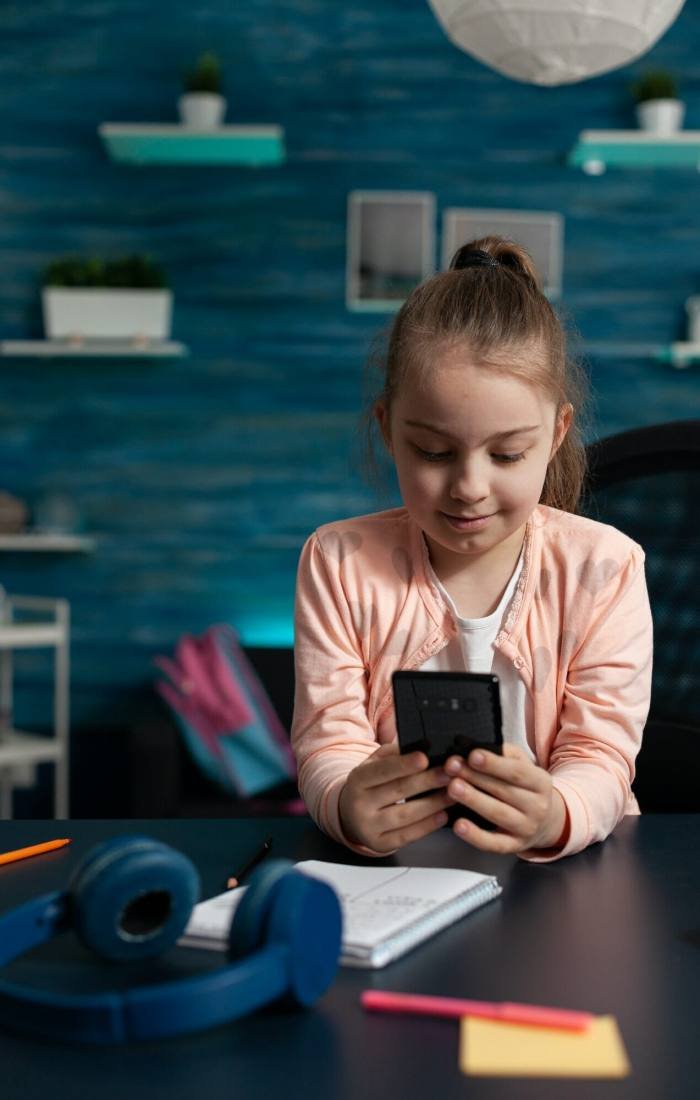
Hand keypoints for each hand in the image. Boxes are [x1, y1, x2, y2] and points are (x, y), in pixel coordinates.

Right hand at [338, 742, 453, 853]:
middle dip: (427, 781)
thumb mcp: (373, 765)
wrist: (350, 815)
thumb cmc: (369, 785)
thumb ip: (393, 754)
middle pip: (397, 791)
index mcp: (357, 780)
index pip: (382, 770)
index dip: (404, 764)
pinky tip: (442, 815)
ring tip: (453, 793)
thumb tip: (419, 745)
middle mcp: (359, 804)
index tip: (425, 757)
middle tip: (449, 773)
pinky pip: (407, 836)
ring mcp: (369, 827)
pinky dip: (427, 826)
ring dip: (433, 804)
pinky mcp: (380, 844)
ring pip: (405, 815)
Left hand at [445, 745, 568, 853]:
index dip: (494, 763)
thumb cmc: (526, 787)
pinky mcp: (514, 846)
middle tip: (452, 768)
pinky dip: (475, 836)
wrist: (548, 821)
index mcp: (541, 782)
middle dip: (476, 778)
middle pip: (504, 791)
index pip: (517, 771)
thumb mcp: (524, 766)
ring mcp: (527, 828)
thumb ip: (504, 754)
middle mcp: (538, 806)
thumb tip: (476, 745)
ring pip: (499, 814)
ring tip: (452, 788)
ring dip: (474, 800)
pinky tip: (459, 825)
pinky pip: (494, 844)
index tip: (472, 755)